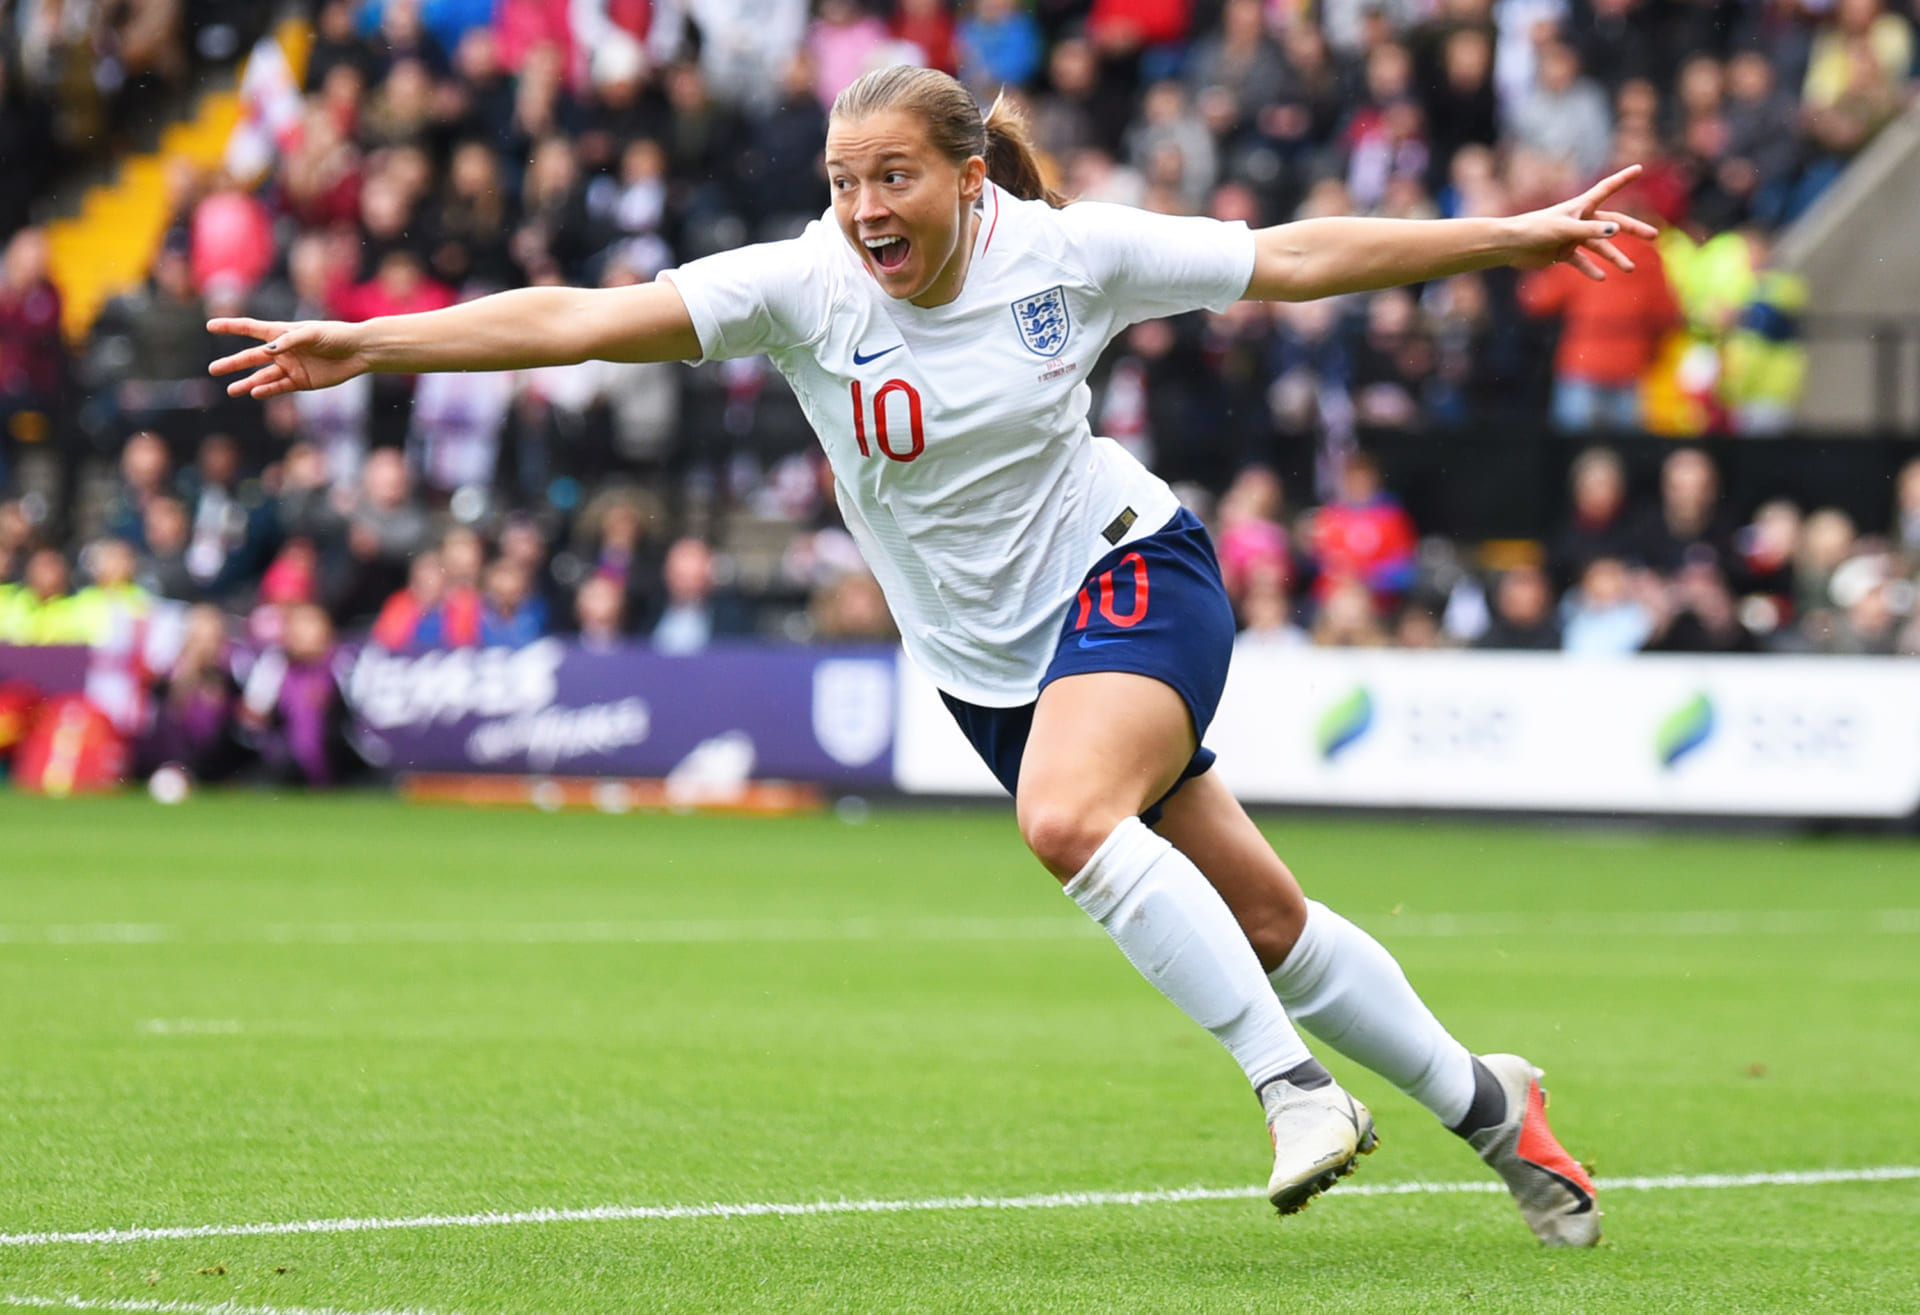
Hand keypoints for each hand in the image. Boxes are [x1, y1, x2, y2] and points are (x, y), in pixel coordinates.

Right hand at [208, 318, 370, 398]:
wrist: (358, 351)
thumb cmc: (336, 335)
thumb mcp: (313, 333)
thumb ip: (290, 340)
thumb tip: (268, 350)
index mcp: (282, 332)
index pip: (251, 329)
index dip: (231, 327)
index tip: (210, 326)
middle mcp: (282, 350)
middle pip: (251, 357)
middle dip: (232, 364)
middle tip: (212, 369)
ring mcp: (290, 367)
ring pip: (263, 376)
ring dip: (247, 383)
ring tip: (231, 390)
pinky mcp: (301, 381)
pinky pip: (280, 387)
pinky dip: (268, 391)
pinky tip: (255, 394)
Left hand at [1508, 165, 1660, 280]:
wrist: (1510, 246)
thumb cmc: (1535, 230)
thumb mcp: (1564, 229)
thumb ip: (1590, 231)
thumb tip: (1616, 232)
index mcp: (1581, 207)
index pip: (1607, 189)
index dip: (1623, 179)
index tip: (1639, 168)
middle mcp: (1580, 220)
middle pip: (1612, 224)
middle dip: (1633, 229)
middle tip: (1653, 236)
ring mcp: (1572, 237)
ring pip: (1600, 246)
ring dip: (1615, 257)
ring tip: (1629, 269)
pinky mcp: (1562, 253)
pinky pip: (1581, 262)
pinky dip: (1591, 269)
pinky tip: (1602, 278)